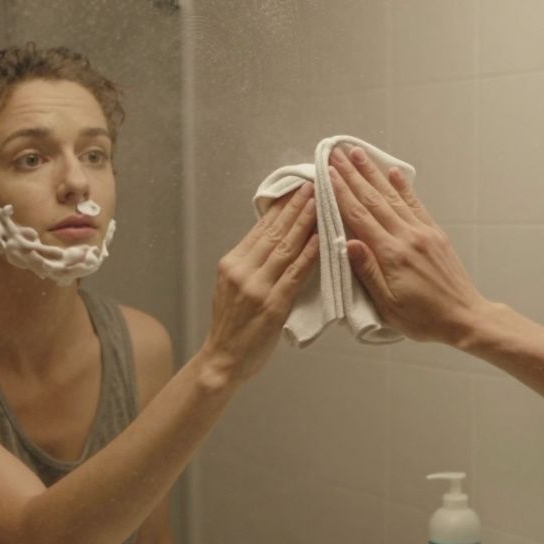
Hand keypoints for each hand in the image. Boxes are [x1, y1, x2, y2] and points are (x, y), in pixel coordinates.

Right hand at [200, 182, 318, 387]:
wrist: (223, 359)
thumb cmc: (231, 325)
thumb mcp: (230, 286)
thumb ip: (249, 263)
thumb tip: (271, 237)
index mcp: (232, 263)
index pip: (259, 227)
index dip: (280, 207)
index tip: (295, 188)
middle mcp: (242, 270)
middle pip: (273, 231)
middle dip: (295, 206)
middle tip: (311, 185)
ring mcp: (257, 287)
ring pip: (286, 247)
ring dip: (305, 222)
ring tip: (319, 202)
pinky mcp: (273, 305)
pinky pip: (295, 274)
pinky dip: (309, 254)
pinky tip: (321, 238)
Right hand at [327, 146, 490, 346]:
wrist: (464, 317)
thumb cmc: (423, 318)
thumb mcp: (388, 305)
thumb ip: (367, 272)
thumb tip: (347, 243)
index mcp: (391, 255)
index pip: (360, 217)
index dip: (341, 194)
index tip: (328, 174)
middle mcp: (407, 236)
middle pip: (373, 200)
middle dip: (352, 175)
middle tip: (336, 155)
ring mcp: (423, 232)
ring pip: (392, 197)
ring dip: (373, 174)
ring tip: (358, 154)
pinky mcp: (435, 233)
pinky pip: (415, 204)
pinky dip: (402, 187)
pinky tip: (393, 172)